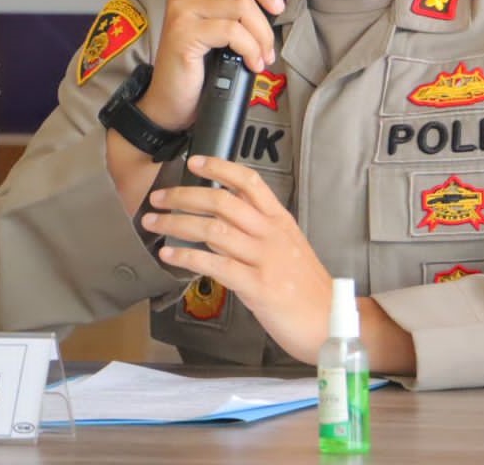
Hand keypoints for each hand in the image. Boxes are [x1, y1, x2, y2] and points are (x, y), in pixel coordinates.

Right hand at [137, 0, 299, 131]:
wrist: (174, 100)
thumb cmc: (204, 62)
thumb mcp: (235, 26)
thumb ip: (258, 0)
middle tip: (279, 10)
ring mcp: (182, 9)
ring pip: (239, 4)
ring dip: (263, 32)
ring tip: (265, 54)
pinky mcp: (184, 33)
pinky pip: (231, 31)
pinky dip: (251, 49)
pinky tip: (253, 64)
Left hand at [141, 155, 331, 363]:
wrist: (330, 321)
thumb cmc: (306, 288)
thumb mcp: (287, 249)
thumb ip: (254, 235)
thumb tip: (216, 226)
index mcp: (279, 221)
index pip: (249, 182)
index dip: (220, 167)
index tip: (194, 161)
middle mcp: (271, 234)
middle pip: (222, 202)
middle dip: (184, 196)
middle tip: (158, 198)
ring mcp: (265, 259)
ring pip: (213, 230)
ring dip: (177, 224)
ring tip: (153, 223)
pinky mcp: (257, 286)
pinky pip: (215, 265)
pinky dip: (187, 258)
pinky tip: (169, 256)